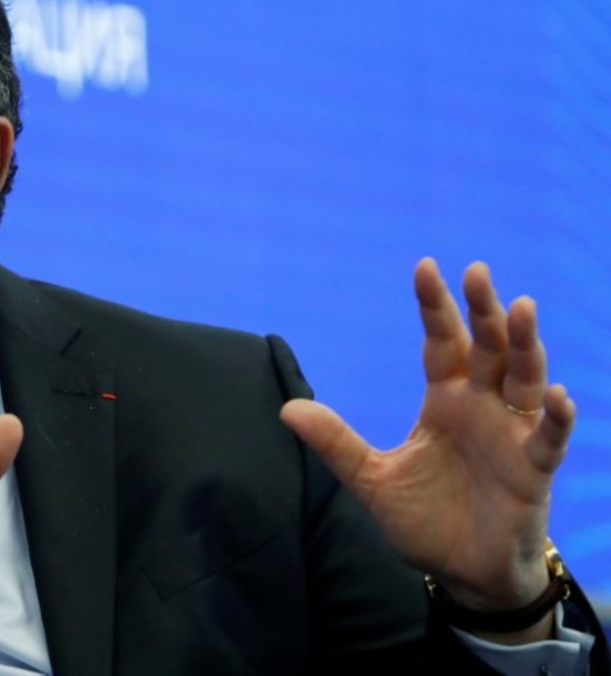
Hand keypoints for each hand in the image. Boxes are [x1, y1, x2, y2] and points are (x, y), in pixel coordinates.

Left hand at [280, 258, 575, 635]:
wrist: (460, 573)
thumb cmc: (424, 521)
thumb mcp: (370, 479)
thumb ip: (336, 443)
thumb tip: (286, 407)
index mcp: (444, 401)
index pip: (442, 343)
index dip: (435, 307)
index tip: (425, 266)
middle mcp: (481, 408)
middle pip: (487, 347)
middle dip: (482, 310)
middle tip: (478, 272)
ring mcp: (510, 435)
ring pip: (523, 378)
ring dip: (524, 345)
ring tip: (520, 308)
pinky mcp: (532, 471)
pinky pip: (548, 438)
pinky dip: (554, 417)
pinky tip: (553, 394)